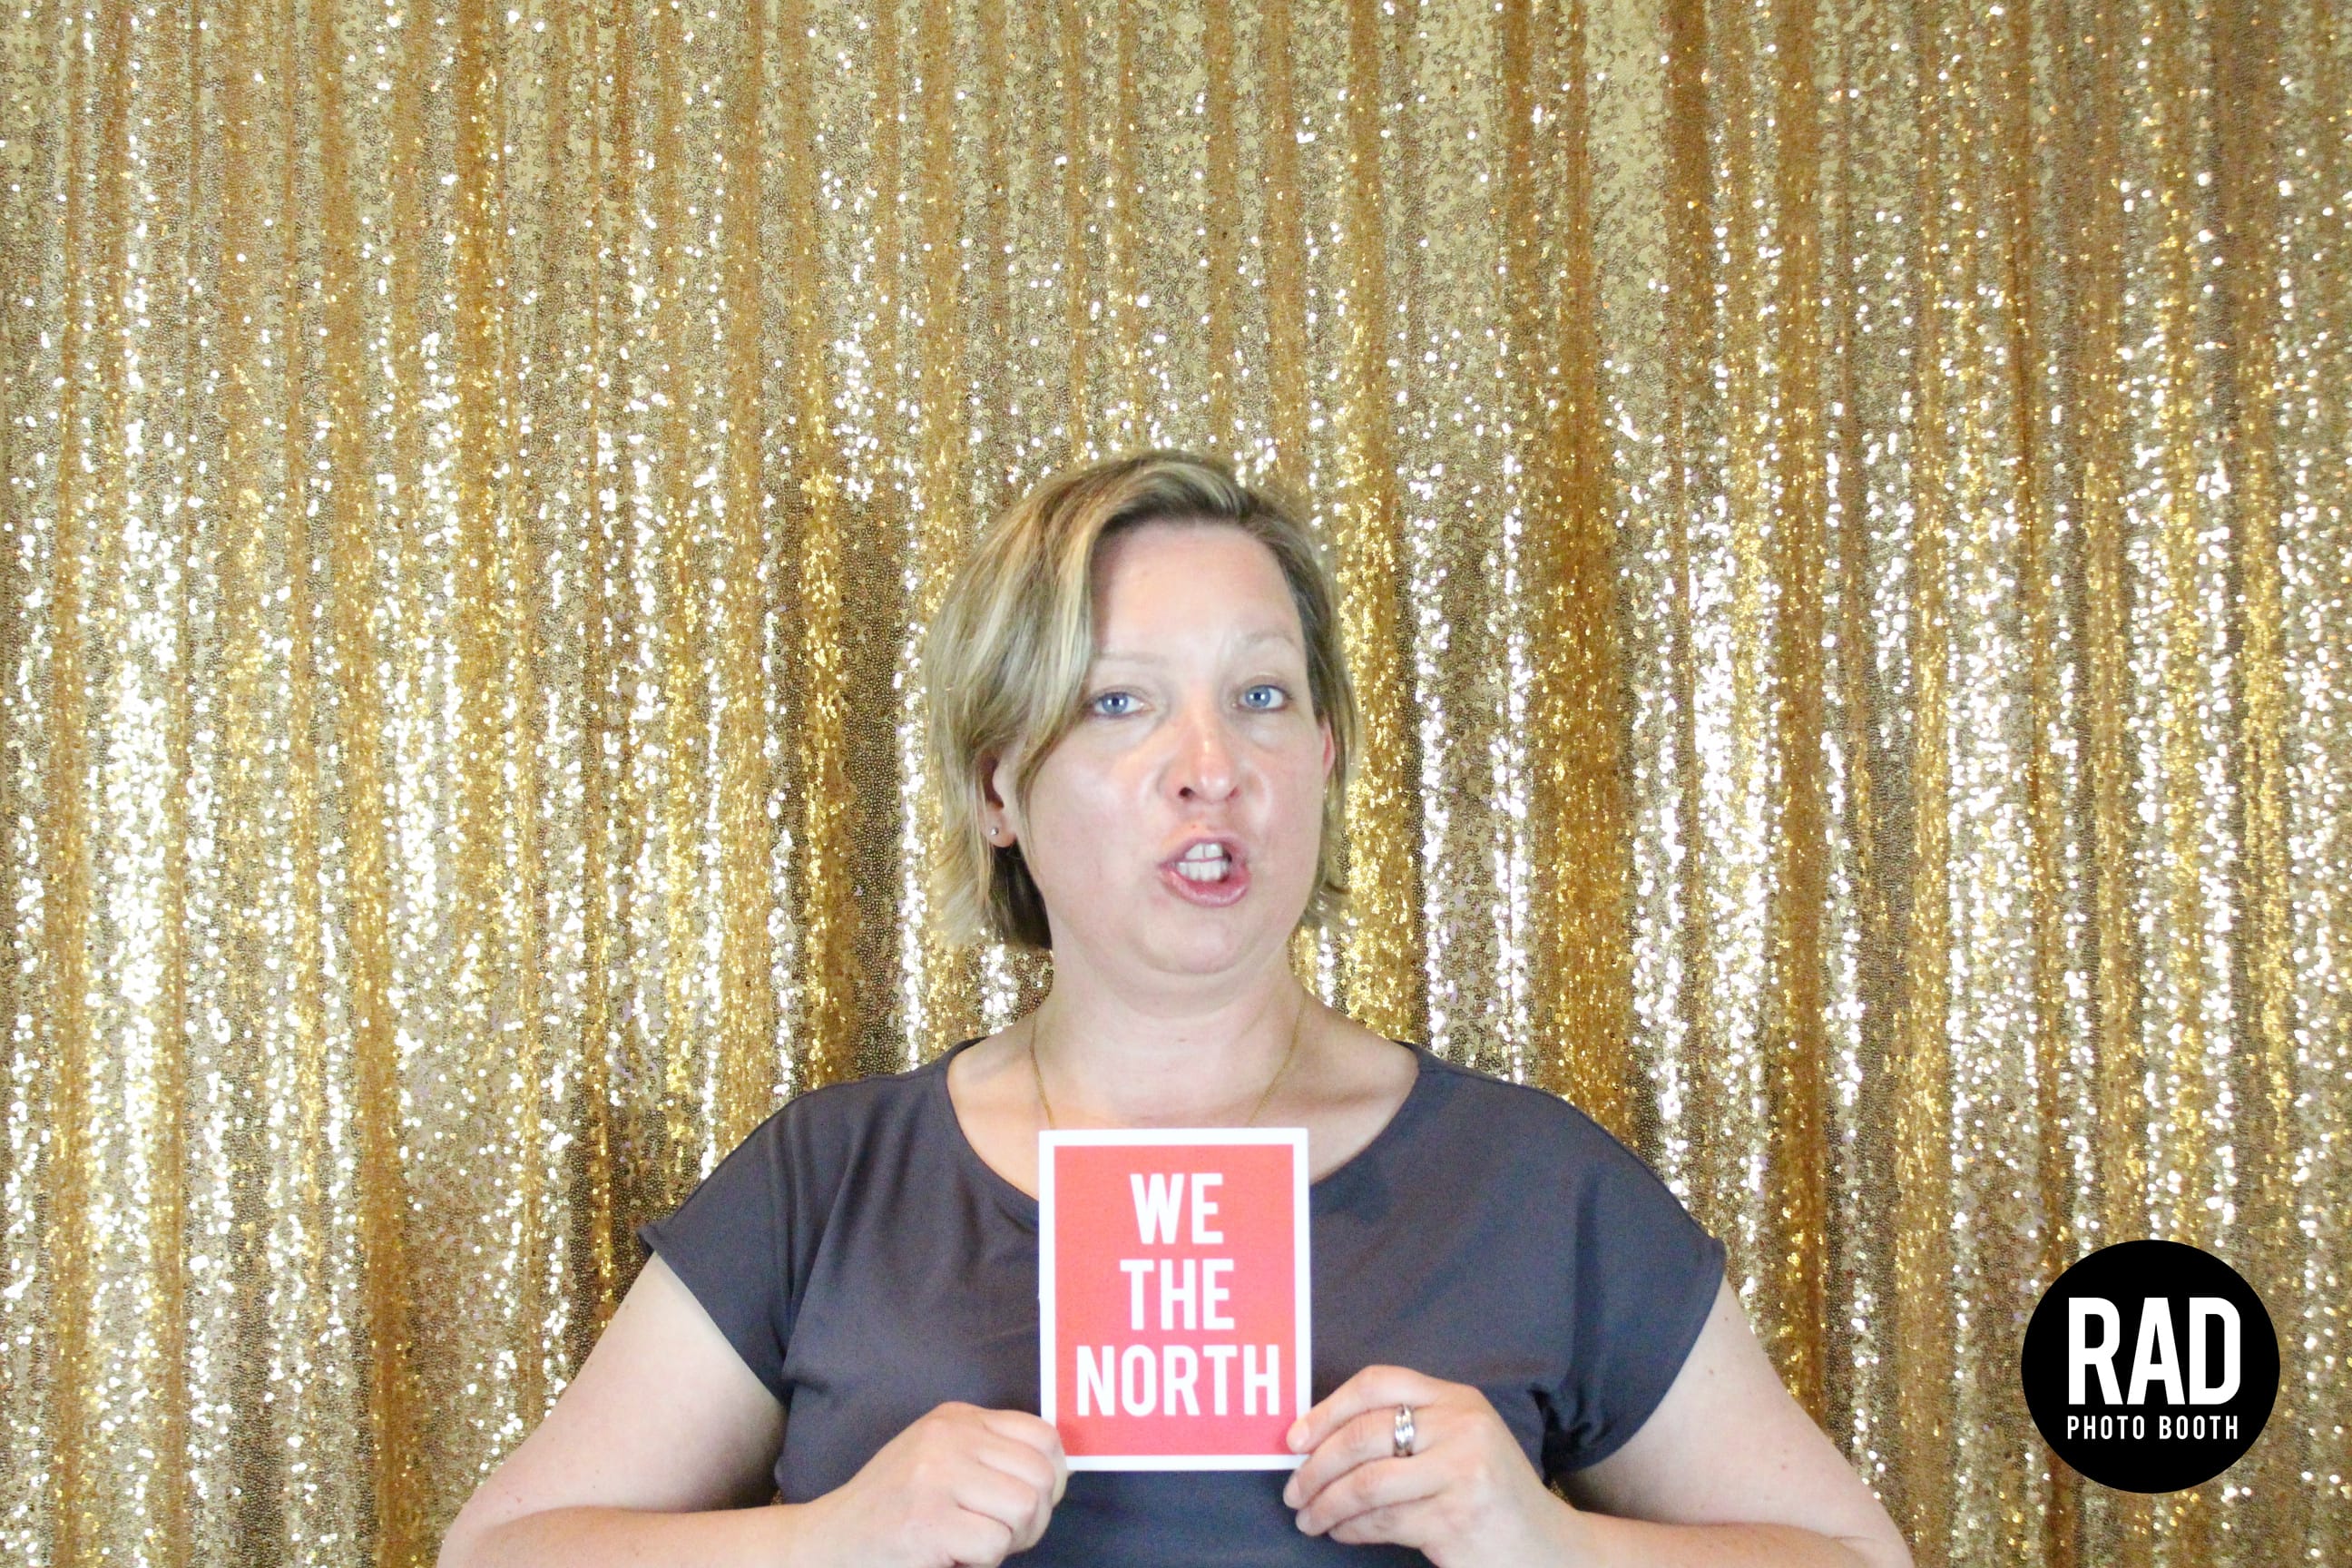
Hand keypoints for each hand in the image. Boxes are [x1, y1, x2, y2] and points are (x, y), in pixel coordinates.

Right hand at [802, 1402, 1068, 1567]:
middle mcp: (948, 1438)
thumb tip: (1058, 1474)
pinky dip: (982, 1562)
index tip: (1034, 1503)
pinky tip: (952, 1556)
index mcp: (956, 1418)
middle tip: (1001, 1537)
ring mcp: (936, 1477)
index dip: (1054, 1477)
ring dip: (1010, 1542)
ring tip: (976, 1545)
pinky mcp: (928, 1522)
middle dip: (1035, 1519)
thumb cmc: (893, 1509)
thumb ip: (990, 1455)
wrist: (827, 1543)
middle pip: (1042, 1476)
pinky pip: (995, 1545)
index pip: (1044, 1435)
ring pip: (1026, 1509)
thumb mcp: (940, 1460)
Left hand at [1283, 1366, 1574, 1565]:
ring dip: (1325, 1505)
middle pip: (1363, 1435)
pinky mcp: (1455, 1518)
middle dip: (1315, 1466)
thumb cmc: (1488, 1493)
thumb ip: (1406, 1429)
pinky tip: (1340, 1533)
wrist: (1547, 1546)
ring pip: (1366, 1484)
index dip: (1326, 1409)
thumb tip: (1316, 1441)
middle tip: (1292, 1490)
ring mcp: (1461, 1473)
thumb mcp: (1459, 1442)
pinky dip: (1349, 1529)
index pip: (1378, 1383)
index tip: (1293, 1439)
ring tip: (1308, 1518)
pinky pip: (1382, 1522)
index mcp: (1456, 1399)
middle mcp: (1461, 1427)